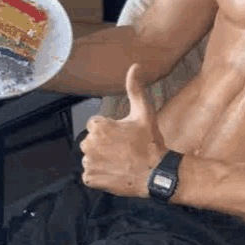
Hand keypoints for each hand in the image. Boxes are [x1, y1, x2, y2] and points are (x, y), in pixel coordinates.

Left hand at [80, 63, 166, 195]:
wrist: (155, 172)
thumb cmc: (149, 142)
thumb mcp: (144, 112)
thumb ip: (135, 88)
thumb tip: (135, 65)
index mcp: (99, 127)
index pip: (95, 124)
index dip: (110, 129)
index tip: (123, 135)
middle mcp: (89, 144)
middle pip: (91, 140)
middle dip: (103, 143)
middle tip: (123, 148)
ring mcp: (89, 163)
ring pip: (91, 156)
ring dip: (101, 158)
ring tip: (120, 160)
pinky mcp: (90, 179)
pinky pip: (90, 173)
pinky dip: (100, 173)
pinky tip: (115, 171)